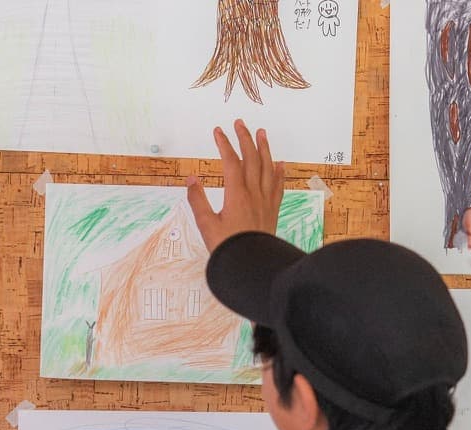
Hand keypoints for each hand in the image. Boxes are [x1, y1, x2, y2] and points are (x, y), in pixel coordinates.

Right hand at [187, 119, 285, 251]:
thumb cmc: (227, 247)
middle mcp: (254, 193)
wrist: (251, 265)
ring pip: (268, 168)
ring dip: (264, 148)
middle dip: (245, 138)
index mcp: (236, 194)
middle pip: (251, 158)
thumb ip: (197, 200)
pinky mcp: (272, 210)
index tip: (218, 131)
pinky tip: (279, 164)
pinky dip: (279, 172)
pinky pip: (278, 186)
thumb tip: (191, 179)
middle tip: (240, 123)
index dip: (224, 144)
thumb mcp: (206, 224)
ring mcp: (266, 201)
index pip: (230, 161)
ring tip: (262, 133)